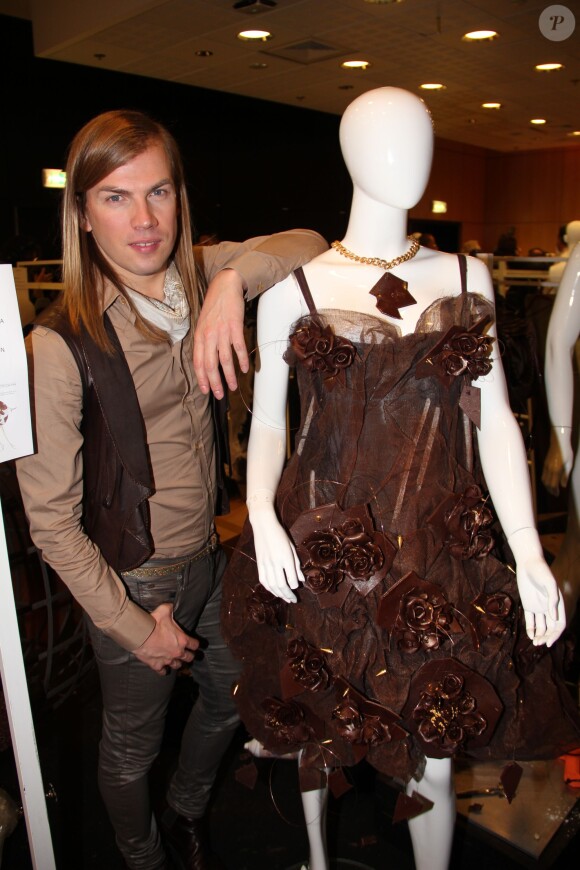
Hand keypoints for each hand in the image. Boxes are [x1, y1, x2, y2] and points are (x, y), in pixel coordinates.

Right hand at [133, 602, 198, 673]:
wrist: (140, 635)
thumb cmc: (154, 623)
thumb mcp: (165, 610)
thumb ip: (170, 608)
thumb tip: (172, 605)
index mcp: (182, 640)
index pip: (195, 645)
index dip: (196, 644)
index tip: (196, 645)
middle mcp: (177, 652)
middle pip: (189, 658)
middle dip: (190, 656)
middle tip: (189, 655)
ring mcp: (167, 660)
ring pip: (177, 665)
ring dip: (178, 663)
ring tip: (178, 662)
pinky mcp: (157, 665)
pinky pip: (163, 671)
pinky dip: (164, 670)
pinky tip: (164, 670)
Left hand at [193, 268, 248, 397]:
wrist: (224, 286)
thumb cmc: (214, 306)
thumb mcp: (203, 323)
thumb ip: (204, 341)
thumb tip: (206, 359)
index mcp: (199, 336)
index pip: (198, 362)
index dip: (202, 378)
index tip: (206, 390)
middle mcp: (209, 336)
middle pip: (210, 365)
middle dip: (215, 382)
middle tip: (219, 395)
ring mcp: (222, 332)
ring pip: (224, 360)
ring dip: (229, 376)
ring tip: (233, 387)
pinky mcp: (235, 327)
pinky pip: (238, 348)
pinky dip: (242, 360)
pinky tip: (244, 369)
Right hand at [250, 503, 303, 603]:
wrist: (264, 526)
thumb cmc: (281, 535)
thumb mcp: (292, 548)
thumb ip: (296, 565)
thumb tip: (301, 579)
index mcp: (286, 558)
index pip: (291, 579)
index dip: (295, 586)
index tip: (297, 587)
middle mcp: (275, 563)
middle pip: (281, 585)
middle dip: (288, 595)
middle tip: (293, 600)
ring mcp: (266, 564)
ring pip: (271, 585)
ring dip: (279, 594)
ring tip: (285, 598)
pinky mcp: (259, 564)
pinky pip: (263, 580)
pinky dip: (269, 588)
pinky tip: (274, 591)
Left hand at [516, 556, 564, 647]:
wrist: (528, 563)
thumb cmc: (541, 571)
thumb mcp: (549, 584)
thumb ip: (552, 600)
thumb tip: (554, 618)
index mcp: (558, 605)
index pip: (559, 625)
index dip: (555, 635)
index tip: (548, 642)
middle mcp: (549, 608)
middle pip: (550, 628)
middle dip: (546, 637)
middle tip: (539, 644)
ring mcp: (538, 607)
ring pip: (540, 626)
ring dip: (539, 635)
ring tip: (534, 642)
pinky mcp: (528, 605)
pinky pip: (530, 620)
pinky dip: (530, 629)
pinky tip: (529, 635)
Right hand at [541, 429, 571, 495]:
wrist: (559, 442)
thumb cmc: (566, 452)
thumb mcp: (569, 464)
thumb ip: (565, 475)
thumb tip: (563, 485)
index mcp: (556, 470)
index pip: (553, 484)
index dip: (555, 491)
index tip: (557, 494)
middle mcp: (549, 469)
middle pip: (547, 483)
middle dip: (550, 490)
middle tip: (554, 494)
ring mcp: (546, 466)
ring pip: (543, 479)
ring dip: (547, 486)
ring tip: (551, 489)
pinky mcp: (545, 463)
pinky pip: (543, 474)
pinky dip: (545, 480)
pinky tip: (549, 481)